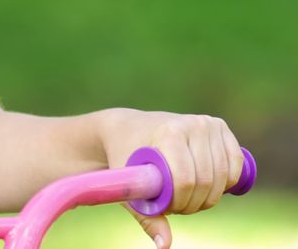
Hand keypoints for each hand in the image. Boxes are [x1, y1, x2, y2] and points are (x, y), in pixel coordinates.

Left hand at [98, 108, 243, 248]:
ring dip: (209, 195)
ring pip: (223, 176)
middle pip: (206, 181)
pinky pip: (235, 165)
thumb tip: (164, 245)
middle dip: (193, 202)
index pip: (185, 181)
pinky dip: (225, 183)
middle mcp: (192, 125)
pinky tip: (207, 185)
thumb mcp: (130, 186)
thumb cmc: (124, 158)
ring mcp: (208, 124)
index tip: (166, 207)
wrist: (126, 128)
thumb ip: (147, 216)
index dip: (179, 204)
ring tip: (187, 195)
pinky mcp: (219, 127)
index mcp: (169, 133)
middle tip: (177, 205)